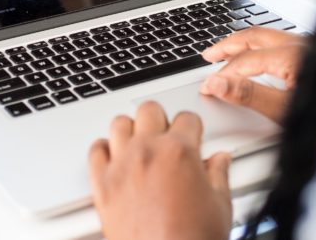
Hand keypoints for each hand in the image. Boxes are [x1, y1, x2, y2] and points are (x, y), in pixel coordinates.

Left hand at [88, 102, 232, 239]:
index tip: (192, 136)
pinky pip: (95, 151)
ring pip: (119, 123)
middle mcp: (148, 152)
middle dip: (160, 120)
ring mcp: (122, 165)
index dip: (193, 128)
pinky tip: (115, 158)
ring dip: (131, 130)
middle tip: (166, 136)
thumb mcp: (220, 206)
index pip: (187, 118)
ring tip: (140, 143)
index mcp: (180, 152)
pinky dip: (104, 150)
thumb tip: (220, 160)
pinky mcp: (102, 184)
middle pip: (149, 110)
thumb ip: (219, 175)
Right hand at [199, 27, 305, 122]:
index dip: (223, 74)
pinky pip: (281, 43)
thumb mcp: (284, 110)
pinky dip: (261, 47)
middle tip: (209, 55)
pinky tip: (258, 58)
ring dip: (245, 44)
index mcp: (292, 55)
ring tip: (228, 53)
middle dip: (228, 46)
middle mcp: (301, 44)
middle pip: (255, 37)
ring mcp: (311, 47)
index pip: (245, 60)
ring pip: (269, 37)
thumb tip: (217, 83)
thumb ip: (248, 95)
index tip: (208, 86)